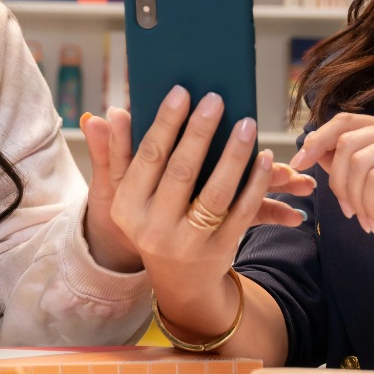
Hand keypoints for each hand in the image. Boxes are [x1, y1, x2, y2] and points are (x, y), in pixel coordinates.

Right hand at [81, 86, 315, 340]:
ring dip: (234, 155)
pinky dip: (255, 183)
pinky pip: (241, 212)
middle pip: (182, 171)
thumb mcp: (125, 194)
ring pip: (216, 192)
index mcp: (128, 207)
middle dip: (200, 131)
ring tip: (247, 123)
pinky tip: (263, 158)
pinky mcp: (219, 250)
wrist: (179, 281)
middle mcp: (155, 228)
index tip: (182, 92)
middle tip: (216, 98)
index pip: (148, 157)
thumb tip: (110, 113)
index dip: (165, 123)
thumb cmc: (151, 221)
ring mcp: (189, 243)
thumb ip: (117, 153)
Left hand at [292, 112, 373, 258]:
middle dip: (338, 182)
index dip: (317, 139)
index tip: (298, 162)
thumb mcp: (368, 189)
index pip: (345, 121)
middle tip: (348, 211)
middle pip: (347, 142)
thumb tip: (315, 150)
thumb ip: (346, 166)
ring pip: (359, 161)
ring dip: (355, 198)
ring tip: (367, 219)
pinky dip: (370, 204)